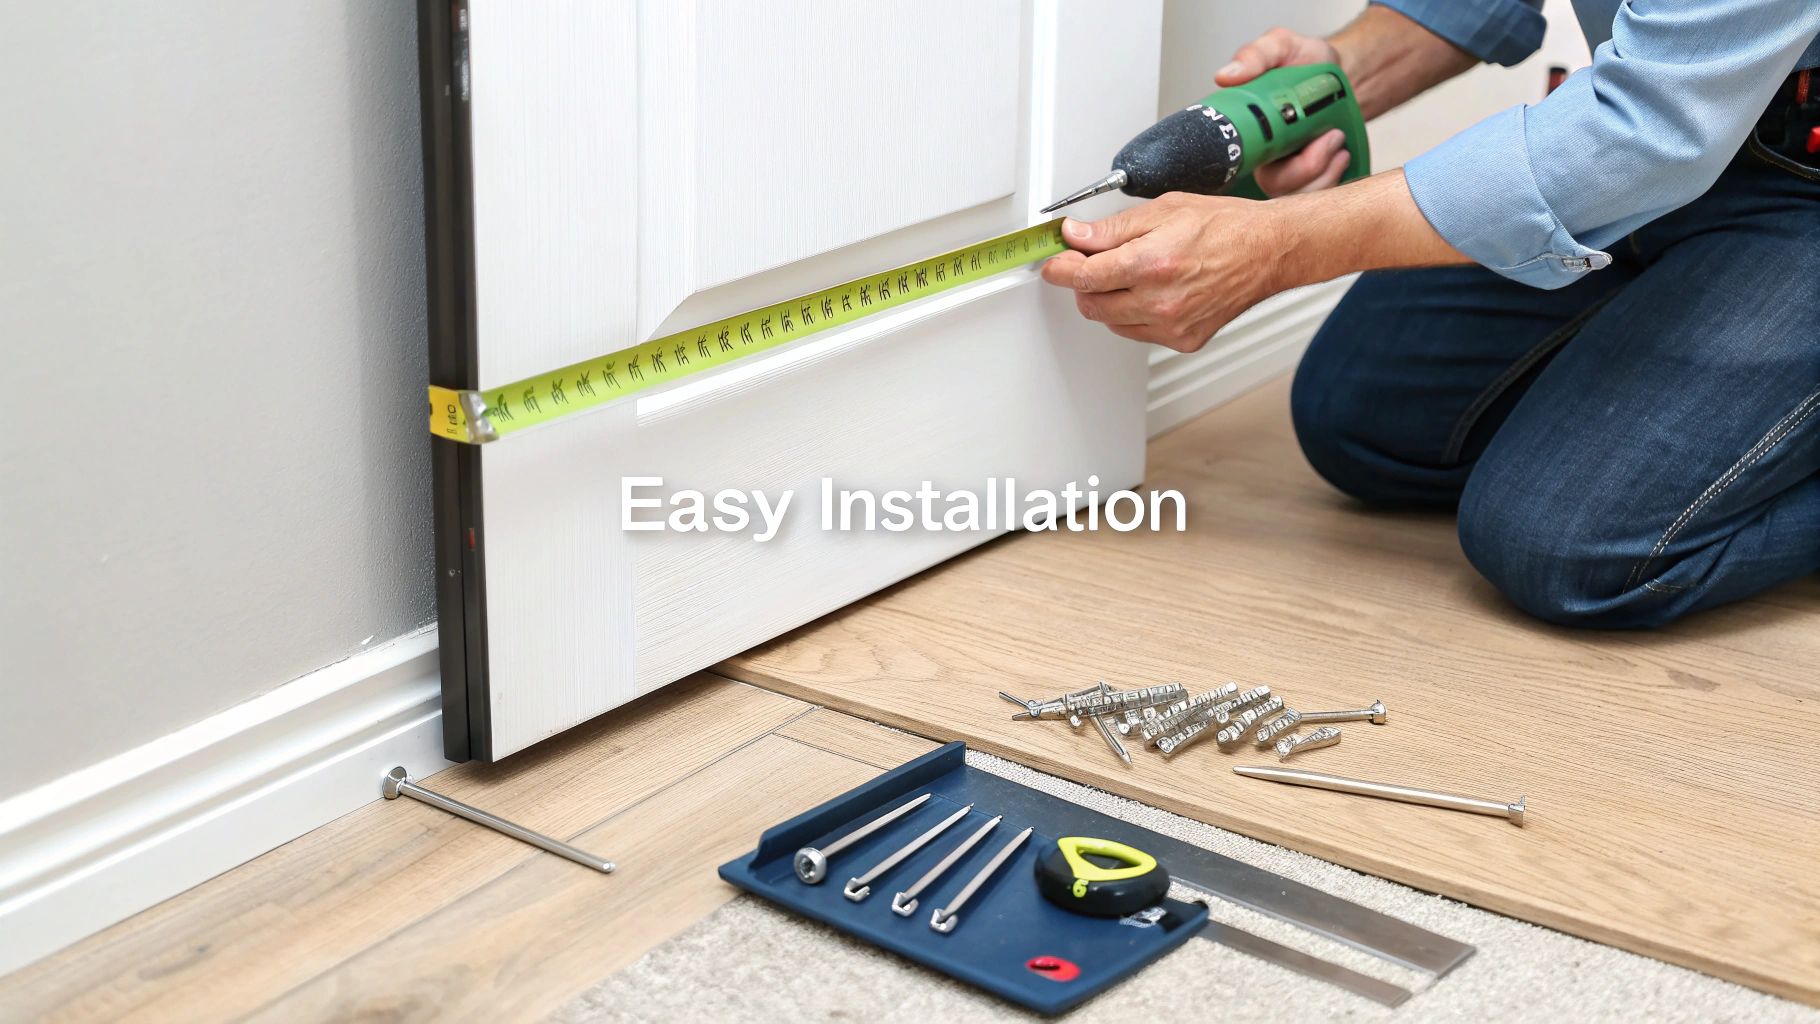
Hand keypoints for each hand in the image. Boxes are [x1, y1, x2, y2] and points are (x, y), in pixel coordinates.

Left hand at [1040, 193, 1285, 352]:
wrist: (1268, 252)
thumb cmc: (1224, 226)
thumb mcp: (1163, 210)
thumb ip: (1113, 229)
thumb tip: (1075, 235)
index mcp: (1151, 264)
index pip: (1085, 277)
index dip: (1062, 269)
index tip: (1054, 263)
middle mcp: (1160, 301)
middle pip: (1092, 304)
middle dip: (1084, 284)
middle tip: (1092, 263)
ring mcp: (1172, 325)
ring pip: (1112, 321)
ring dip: (1108, 299)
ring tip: (1133, 273)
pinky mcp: (1182, 340)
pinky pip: (1138, 332)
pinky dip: (1133, 314)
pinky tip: (1153, 292)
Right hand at [1214, 28, 1350, 195]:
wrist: (1344, 76)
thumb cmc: (1308, 63)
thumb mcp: (1283, 46)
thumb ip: (1256, 55)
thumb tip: (1226, 75)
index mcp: (1248, 130)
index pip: (1236, 161)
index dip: (1255, 160)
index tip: (1281, 140)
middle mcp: (1263, 158)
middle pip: (1272, 186)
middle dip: (1304, 168)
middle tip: (1328, 136)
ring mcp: (1288, 174)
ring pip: (1297, 196)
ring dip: (1324, 172)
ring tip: (1336, 139)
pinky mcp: (1312, 182)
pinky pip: (1318, 197)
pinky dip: (1335, 177)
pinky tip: (1341, 154)